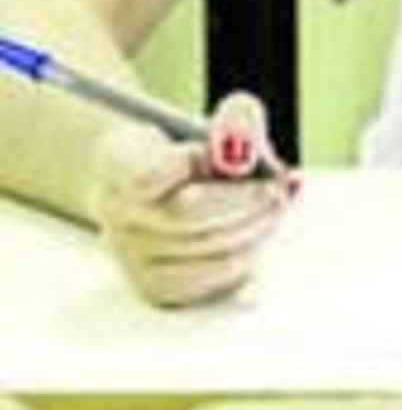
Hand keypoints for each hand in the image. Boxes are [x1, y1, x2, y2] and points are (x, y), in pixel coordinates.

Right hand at [88, 90, 297, 307]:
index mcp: (120, 160)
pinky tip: (258, 234)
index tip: (224, 153)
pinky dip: (243, 259)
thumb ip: (238, 122)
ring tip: (275, 207)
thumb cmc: (197, 149)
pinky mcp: (154, 287)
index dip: (191, 164)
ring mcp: (130, 255)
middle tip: (277, 190)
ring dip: (250, 230)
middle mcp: (115, 212)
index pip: (146, 175)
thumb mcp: (218, 122)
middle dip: (242, 202)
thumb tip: (244, 149)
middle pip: (181, 216)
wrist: (162, 187)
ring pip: (198, 253)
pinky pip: (205, 283)